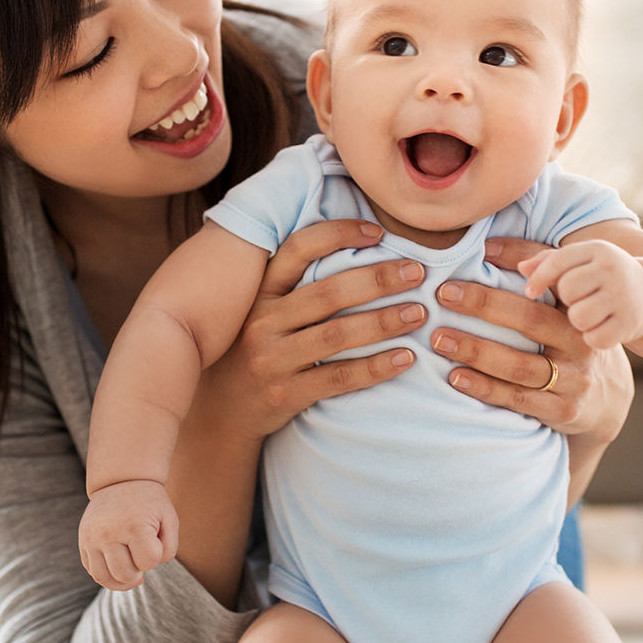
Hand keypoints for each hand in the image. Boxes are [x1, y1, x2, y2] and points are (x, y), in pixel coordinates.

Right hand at [78, 481, 178, 590]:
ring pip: (104, 578)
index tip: (154, 542)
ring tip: (131, 572)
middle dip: (138, 571)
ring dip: (121, 581)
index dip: (155, 557)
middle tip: (141, 555)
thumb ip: (168, 549)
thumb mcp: (169, 519)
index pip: (148, 562)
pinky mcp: (82, 541)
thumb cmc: (149, 503)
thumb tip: (142, 577)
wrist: (121, 480)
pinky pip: (92, 571)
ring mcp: (92, 538)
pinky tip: (117, 565)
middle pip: (124, 575)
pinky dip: (106, 574)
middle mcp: (108, 533)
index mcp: (134, 526)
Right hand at [194, 219, 428, 444]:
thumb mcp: (264, 310)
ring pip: (336, 335)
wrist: (223, 410)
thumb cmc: (257, 349)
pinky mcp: (285, 394)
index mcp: (261, 292)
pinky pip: (337, 378)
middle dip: (378, 279)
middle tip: (417, 273)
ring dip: (383, 322)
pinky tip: (405, 358)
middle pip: (328, 293)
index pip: (299, 249)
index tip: (379, 232)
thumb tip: (359, 247)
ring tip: (419, 314)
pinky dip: (375, 368)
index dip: (339, 234)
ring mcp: (272, 359)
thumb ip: (297, 284)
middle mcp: (263, 321)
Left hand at [428, 237, 632, 446]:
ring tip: (439, 340)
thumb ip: (533, 268)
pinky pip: (518, 399)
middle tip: (442, 297)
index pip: (545, 283)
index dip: (511, 268)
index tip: (464, 268)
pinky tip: (456, 377)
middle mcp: (580, 341)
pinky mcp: (563, 410)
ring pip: (520, 365)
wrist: (606, 394)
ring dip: (476, 351)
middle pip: (530, 321)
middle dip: (484, 306)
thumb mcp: (560, 301)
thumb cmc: (567, 334)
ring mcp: (574, 379)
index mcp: (577, 308)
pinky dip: (484, 388)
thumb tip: (486, 246)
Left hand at [518, 240, 642, 349]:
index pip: (558, 260)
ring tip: (586, 316)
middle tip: (576, 301)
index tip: (530, 291)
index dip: (539, 278)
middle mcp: (613, 269)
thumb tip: (516, 265)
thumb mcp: (579, 261)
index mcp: (596, 249)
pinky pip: (595, 337)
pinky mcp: (630, 323)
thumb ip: (545, 260)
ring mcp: (624, 296)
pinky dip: (593, 338)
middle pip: (567, 289)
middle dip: (566, 300)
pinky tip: (598, 330)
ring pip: (579, 316)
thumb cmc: (600, 277)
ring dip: (577, 321)